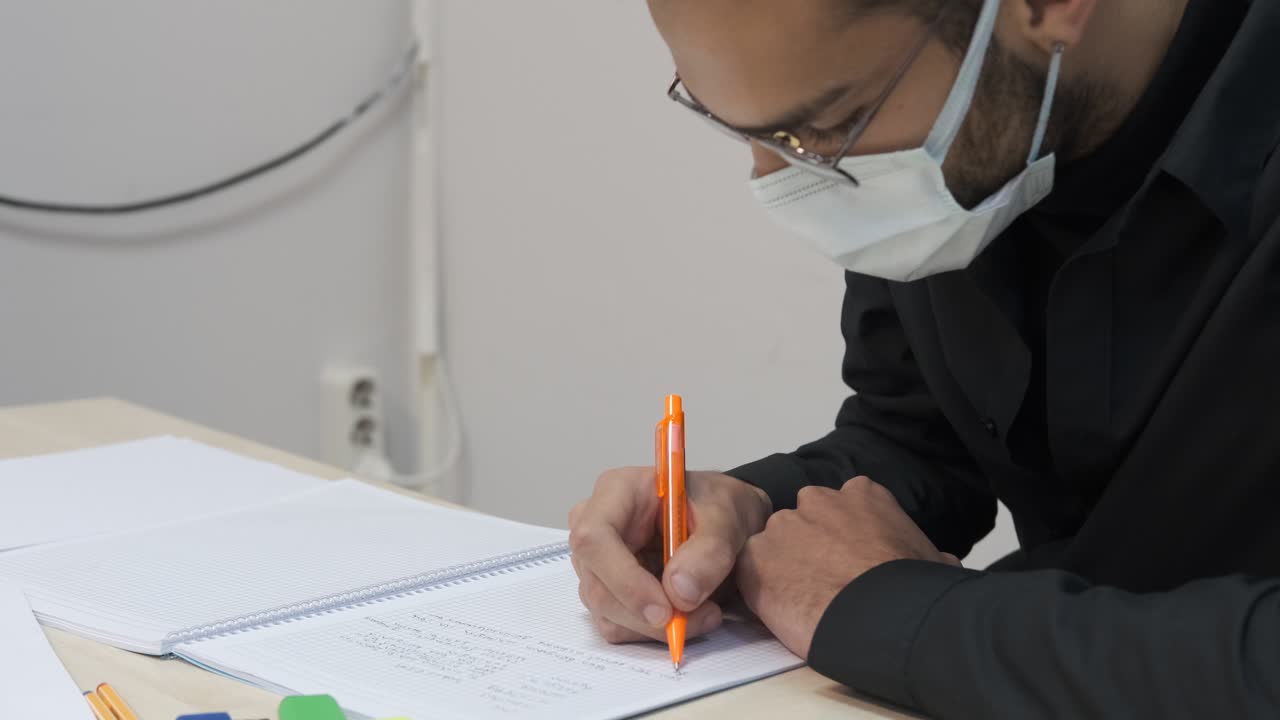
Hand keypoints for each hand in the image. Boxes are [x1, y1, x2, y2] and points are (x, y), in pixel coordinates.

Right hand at [569, 467, 771, 643]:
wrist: (721, 521)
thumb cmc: (716, 506)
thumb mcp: (727, 516)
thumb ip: (709, 551)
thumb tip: (680, 593)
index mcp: (616, 492)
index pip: (594, 538)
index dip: (623, 579)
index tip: (665, 610)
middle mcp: (594, 527)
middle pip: (596, 585)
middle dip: (646, 615)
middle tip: (703, 616)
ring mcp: (596, 563)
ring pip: (606, 613)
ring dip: (655, 628)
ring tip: (706, 613)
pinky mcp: (606, 591)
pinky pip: (617, 626)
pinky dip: (653, 633)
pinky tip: (689, 616)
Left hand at [736, 476, 959, 658]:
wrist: (883, 616)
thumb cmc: (912, 590)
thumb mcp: (933, 559)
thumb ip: (923, 549)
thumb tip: (940, 561)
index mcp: (863, 495)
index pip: (842, 507)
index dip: (842, 537)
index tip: (847, 561)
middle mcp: (818, 500)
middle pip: (803, 522)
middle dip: (807, 548)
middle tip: (820, 582)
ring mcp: (783, 526)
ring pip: (773, 546)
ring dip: (781, 568)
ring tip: (801, 601)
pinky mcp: (756, 556)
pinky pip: (750, 571)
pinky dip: (760, 590)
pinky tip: (781, 610)